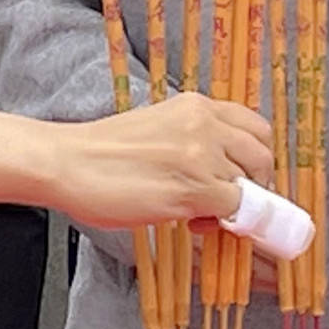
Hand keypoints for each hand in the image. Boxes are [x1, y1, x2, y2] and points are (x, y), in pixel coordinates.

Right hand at [49, 92, 272, 231]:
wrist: (66, 162)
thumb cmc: (102, 153)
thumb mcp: (158, 128)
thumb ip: (194, 142)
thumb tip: (224, 176)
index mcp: (196, 106)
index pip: (256, 127)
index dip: (253, 157)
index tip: (241, 177)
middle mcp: (205, 124)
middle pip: (262, 156)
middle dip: (252, 184)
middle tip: (224, 200)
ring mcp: (202, 155)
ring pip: (251, 187)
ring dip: (233, 206)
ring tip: (201, 214)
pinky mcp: (193, 188)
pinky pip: (235, 211)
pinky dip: (222, 223)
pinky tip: (191, 223)